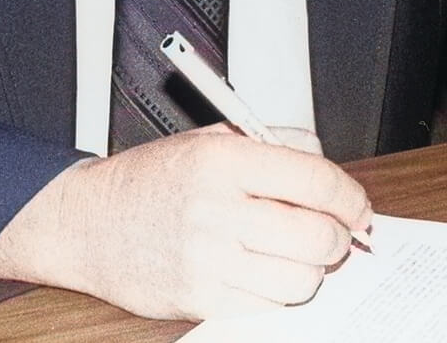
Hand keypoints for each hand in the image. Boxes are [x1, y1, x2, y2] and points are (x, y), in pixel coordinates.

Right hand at [0, 125, 371, 319]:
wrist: (89, 223)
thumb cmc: (151, 180)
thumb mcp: (209, 139)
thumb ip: (270, 141)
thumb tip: (321, 154)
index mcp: (225, 161)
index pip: (316, 181)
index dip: (350, 197)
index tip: (356, 206)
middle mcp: (218, 209)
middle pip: (317, 236)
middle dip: (338, 237)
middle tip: (332, 232)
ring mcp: (209, 260)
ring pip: (301, 279)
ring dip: (310, 269)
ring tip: (295, 254)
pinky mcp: (201, 299)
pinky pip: (270, 307)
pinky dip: (279, 293)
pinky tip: (266, 273)